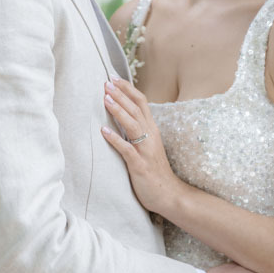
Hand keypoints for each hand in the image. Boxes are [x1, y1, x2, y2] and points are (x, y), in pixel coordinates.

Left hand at [101, 77, 185, 215]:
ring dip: (118, 111)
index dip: (128, 89)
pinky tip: (103, 131)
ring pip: (132, 125)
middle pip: (136, 109)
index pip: (141, 102)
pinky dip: (115, 139)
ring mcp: (145, 150)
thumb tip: (124, 116)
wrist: (170, 194)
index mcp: (152, 130)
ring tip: (105, 99)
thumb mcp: (148, 146)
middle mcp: (150, 136)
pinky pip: (127, 149)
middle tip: (106, 83)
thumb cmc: (156, 170)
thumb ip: (139, 131)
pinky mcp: (140, 165)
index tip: (114, 78)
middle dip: (120, 95)